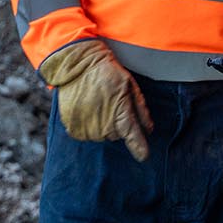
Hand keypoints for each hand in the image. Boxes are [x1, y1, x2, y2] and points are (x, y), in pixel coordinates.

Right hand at [39, 40, 153, 159]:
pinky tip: (86, 108)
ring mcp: (87, 129)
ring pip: (101, 135)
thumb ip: (140, 109)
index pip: (133, 138)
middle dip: (116, 122)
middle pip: (116, 135)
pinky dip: (87, 125)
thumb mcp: (130, 85)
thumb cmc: (107, 72)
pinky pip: (85, 134)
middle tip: (110, 102)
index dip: (139, 148)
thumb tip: (149, 129)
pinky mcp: (73, 129)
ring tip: (97, 103)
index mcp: (120, 114)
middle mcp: (104, 126)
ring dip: (101, 124)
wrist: (78, 65)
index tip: (144, 156)